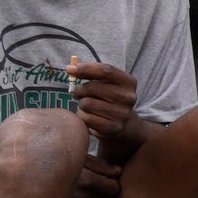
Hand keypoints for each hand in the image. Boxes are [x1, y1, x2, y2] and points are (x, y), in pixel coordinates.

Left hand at [65, 61, 143, 194]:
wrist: (123, 121)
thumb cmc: (108, 96)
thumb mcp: (106, 82)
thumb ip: (91, 73)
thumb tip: (70, 68)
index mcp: (129, 82)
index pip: (106, 70)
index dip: (85, 68)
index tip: (69, 69)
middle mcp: (129, 97)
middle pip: (93, 88)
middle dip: (80, 89)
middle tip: (78, 93)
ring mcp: (122, 114)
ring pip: (86, 104)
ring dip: (81, 105)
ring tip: (87, 106)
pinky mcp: (113, 128)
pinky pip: (86, 119)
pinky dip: (83, 117)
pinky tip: (89, 117)